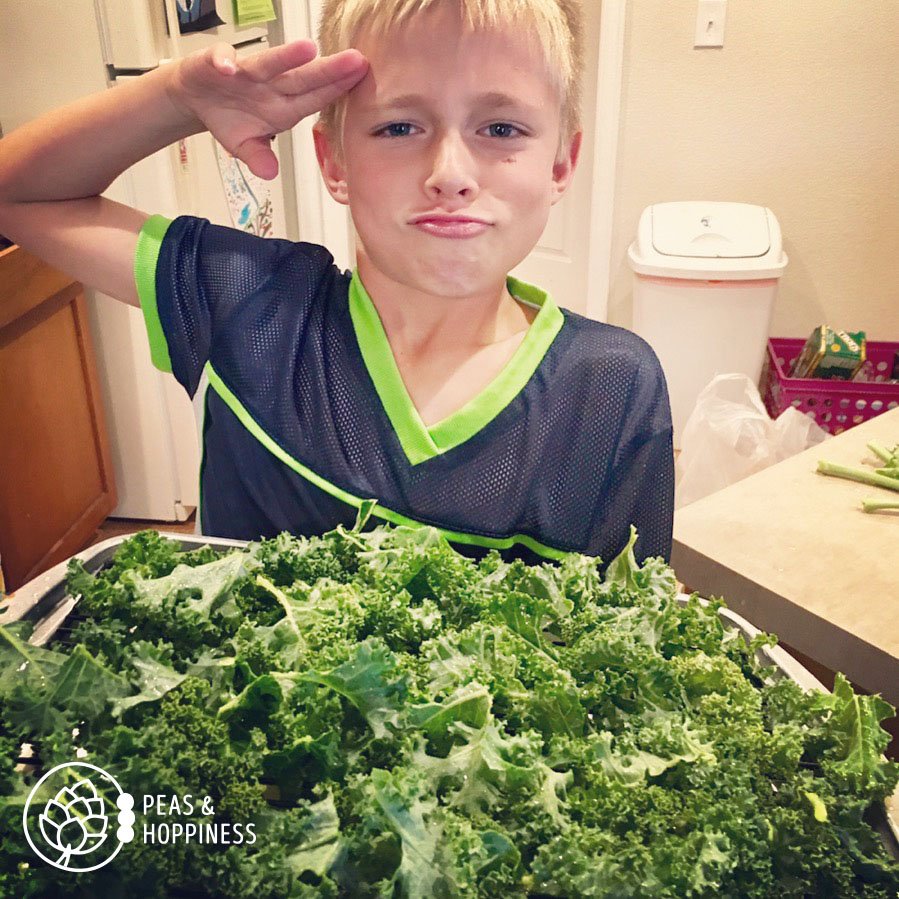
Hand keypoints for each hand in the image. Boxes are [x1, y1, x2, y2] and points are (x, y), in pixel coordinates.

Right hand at [168, 39, 367, 178]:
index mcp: (283, 107)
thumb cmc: (230, 117)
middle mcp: (270, 86)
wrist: (198, 96)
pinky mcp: (217, 63)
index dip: (337, 90)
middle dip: (329, 70)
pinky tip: (229, 67)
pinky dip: (224, 62)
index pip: (315, 99)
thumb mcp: (245, 146)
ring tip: (308, 50)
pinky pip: (221, 60)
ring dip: (286, 57)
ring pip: (268, 63)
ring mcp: (246, 73)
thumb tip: (269, 173)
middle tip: (356, 60)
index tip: (360, 81)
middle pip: (302, 78)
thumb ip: (258, 157)